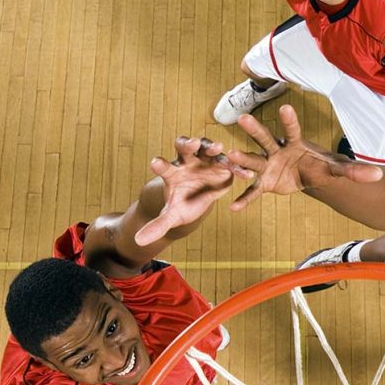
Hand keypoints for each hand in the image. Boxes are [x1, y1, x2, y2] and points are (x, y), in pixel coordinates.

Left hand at [134, 137, 251, 245]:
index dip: (160, 165)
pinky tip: (245, 174)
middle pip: (185, 148)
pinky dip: (236, 167)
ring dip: (211, 146)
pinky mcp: (221, 164)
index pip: (164, 167)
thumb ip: (158, 225)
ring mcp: (204, 160)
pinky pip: (229, 163)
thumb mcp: (172, 216)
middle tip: (192, 143)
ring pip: (207, 148)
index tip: (155, 163)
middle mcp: (187, 161)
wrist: (199, 198)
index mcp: (172, 172)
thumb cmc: (183, 203)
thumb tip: (138, 241)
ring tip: (217, 147)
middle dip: (188, 144)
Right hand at [226, 105, 382, 210]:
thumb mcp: (338, 169)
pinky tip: (233, 208)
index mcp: (296, 143)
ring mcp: (269, 165)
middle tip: (243, 118)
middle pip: (266, 139)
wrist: (309, 174)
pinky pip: (254, 191)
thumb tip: (379, 176)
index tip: (285, 106)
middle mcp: (278, 150)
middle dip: (255, 130)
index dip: (290, 120)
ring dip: (243, 160)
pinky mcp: (265, 182)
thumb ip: (355, 172)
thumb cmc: (321, 165)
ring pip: (254, 160)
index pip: (293, 130)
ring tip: (230, 156)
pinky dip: (245, 199)